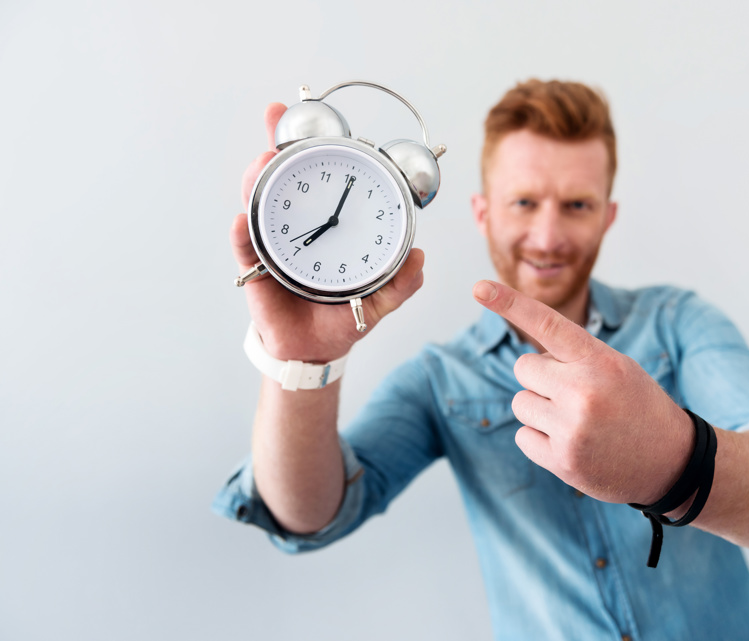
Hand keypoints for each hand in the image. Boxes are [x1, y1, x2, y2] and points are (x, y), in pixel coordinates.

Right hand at [231, 104, 424, 362]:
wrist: (317, 350)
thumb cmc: (345, 315)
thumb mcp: (381, 298)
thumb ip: (402, 281)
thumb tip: (419, 257)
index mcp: (329, 224)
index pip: (319, 178)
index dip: (312, 148)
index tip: (307, 117)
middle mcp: (296, 226)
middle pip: (281, 179)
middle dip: (274, 147)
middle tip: (274, 125)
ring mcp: (273, 245)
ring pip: (259, 204)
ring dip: (256, 182)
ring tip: (260, 165)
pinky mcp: (256, 271)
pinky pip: (245, 248)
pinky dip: (242, 234)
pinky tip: (242, 220)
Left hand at [472, 280, 694, 504]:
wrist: (671, 460)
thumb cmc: (637, 405)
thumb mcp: (616, 367)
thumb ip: (574, 357)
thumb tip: (525, 362)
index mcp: (599, 360)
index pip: (546, 323)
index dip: (509, 303)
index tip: (479, 288)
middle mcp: (583, 391)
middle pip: (524, 368)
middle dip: (541, 379)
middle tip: (576, 394)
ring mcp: (571, 427)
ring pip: (520, 402)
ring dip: (540, 409)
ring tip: (577, 420)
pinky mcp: (562, 460)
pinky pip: (522, 435)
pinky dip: (539, 439)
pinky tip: (571, 442)